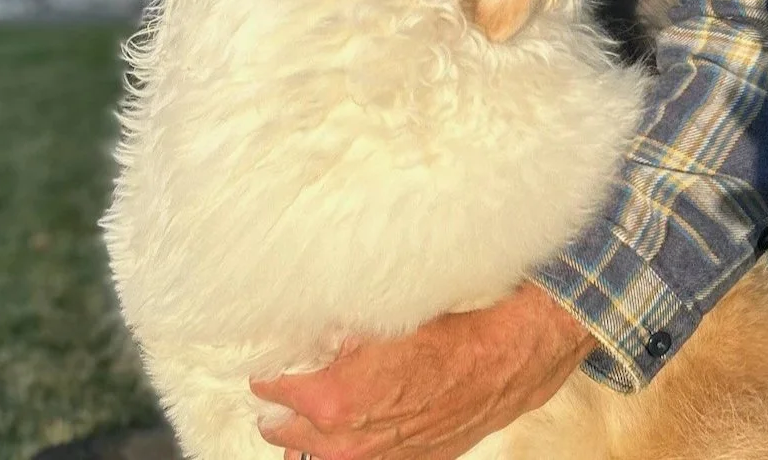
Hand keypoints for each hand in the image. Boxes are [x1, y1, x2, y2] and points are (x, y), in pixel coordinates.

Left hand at [249, 281, 596, 459]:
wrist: (503, 360)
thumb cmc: (447, 332)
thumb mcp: (383, 321)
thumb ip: (340, 336)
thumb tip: (312, 334)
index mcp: (338, 399)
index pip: (281, 394)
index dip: (271, 381)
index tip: (264, 372)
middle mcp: (353, 440)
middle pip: (294, 437)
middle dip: (282, 418)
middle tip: (274, 402)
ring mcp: (382, 458)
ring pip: (324, 459)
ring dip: (309, 443)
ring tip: (298, 428)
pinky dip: (347, 452)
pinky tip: (347, 439)